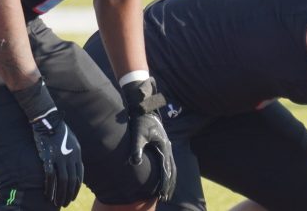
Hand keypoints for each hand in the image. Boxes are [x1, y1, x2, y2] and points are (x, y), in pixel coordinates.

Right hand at [14, 78, 83, 206]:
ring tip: (56, 202)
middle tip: (64, 204)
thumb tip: (73, 166)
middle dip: (68, 195)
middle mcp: (71, 156)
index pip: (79, 176)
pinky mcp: (49, 156)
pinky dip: (50, 187)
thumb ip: (73, 153)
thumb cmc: (58, 130)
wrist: (47, 120)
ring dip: (60, 194)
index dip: (75, 189)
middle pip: (71, 181)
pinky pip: (50, 176)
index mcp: (77, 153)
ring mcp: (60, 157)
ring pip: (62, 181)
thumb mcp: (71, 140)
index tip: (71, 197)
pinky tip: (47, 194)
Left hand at [122, 77, 176, 200]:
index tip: (162, 194)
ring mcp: (166, 147)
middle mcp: (167, 148)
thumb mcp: (138, 134)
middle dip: (169, 184)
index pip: (166, 169)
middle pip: (171, 170)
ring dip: (170, 179)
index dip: (165, 183)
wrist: (144, 110)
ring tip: (166, 192)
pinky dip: (168, 172)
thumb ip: (136, 148)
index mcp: (163, 147)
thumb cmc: (140, 122)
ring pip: (171, 166)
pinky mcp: (162, 145)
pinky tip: (164, 177)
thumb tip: (134, 162)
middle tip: (165, 197)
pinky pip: (167, 162)